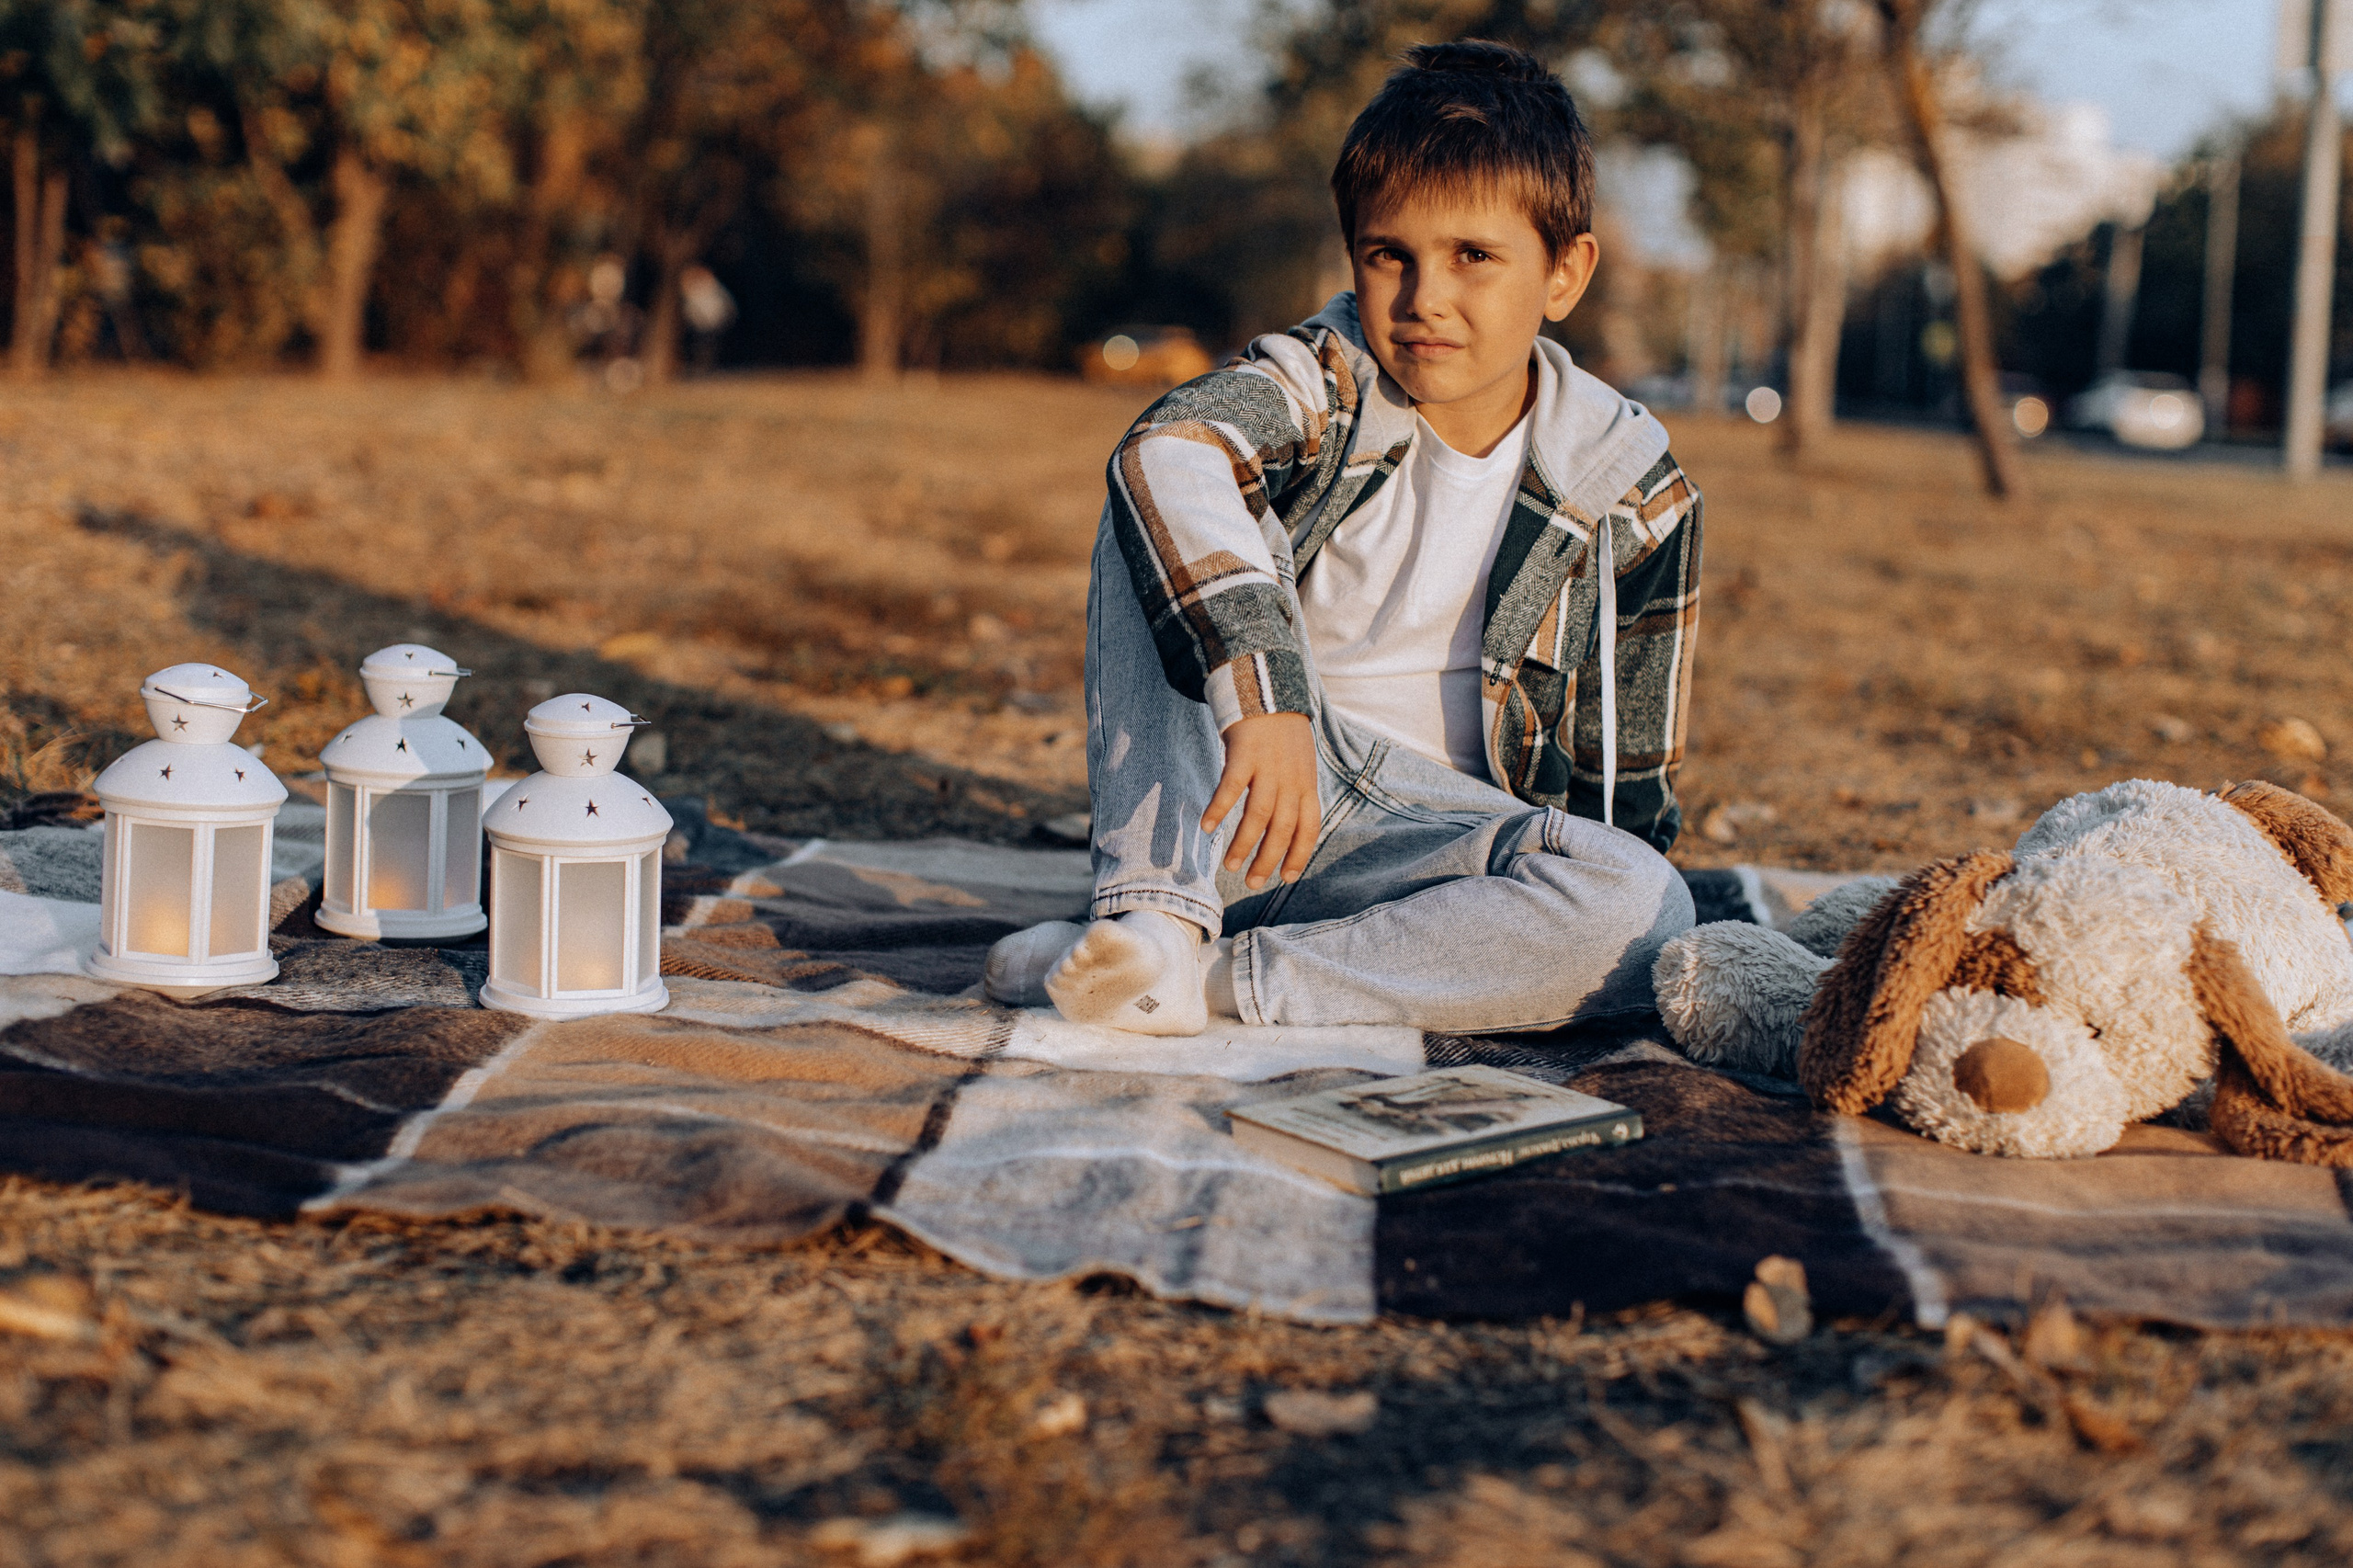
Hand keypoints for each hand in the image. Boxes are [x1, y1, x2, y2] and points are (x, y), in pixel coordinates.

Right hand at [1202, 712, 1319, 889]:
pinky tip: (1207, 826)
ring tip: (1230, 864)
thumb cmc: (1281, 734)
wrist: (1268, 688)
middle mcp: (1291, 779)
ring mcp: (1269, 766)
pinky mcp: (1245, 753)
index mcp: (1307, 784)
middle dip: (1268, 860)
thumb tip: (1285, 828)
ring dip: (1244, 844)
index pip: (1309, 828)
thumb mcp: (1299, 763)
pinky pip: (1231, 788)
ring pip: (1259, 815)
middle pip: (1283, 828)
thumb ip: (1294, 793)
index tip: (1286, 878)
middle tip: (1252, 882)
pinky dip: (1219, 808)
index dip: (1299, 855)